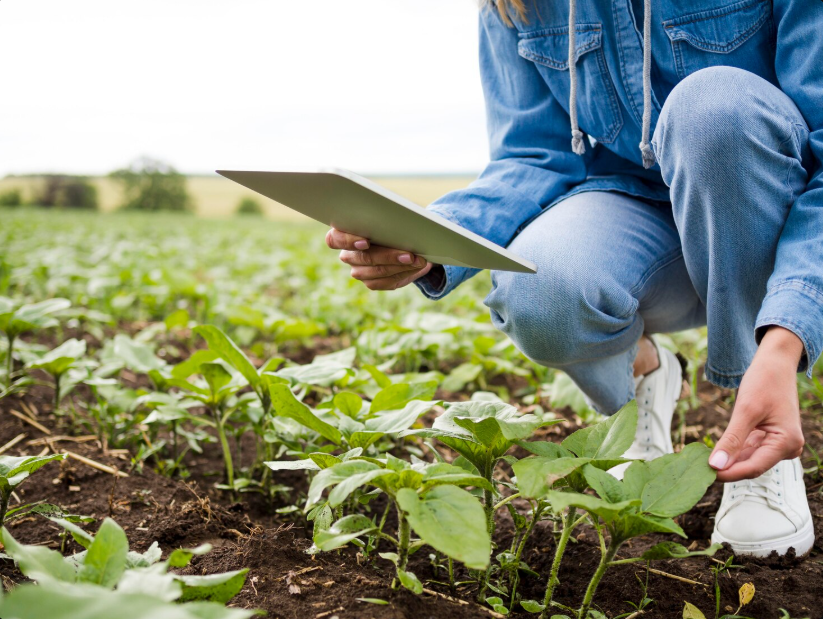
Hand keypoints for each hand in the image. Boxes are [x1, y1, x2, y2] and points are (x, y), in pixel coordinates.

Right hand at [325, 228, 433, 290]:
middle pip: (362, 258)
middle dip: (388, 256)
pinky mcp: (371, 282)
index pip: (334, 239)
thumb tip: (400, 220)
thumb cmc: (391, 225)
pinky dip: (403, 274)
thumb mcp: (388, 218)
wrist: (403, 244)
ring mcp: (358, 270)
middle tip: (408, 254)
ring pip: (375, 272)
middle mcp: (348, 254)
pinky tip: (415, 267)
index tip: (366, 241)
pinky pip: (385, 282)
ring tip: (418, 261)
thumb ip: (386, 219)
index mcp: (343, 234)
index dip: (347, 241)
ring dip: (399, 266)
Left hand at [709, 327, 804, 481]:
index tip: (705, 474)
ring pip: (748, 459)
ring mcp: (778, 444)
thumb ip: (732, 439)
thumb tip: (716, 465)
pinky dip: (732, 450)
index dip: (729, 473)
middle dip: (726, 467)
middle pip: (751, 465)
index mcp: (787, 443)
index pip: (754, 468)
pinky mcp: (769, 439)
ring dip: (728, 460)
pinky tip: (715, 452)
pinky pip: (748, 450)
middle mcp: (786, 448)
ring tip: (702, 462)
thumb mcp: (745, 410)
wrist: (775, 364)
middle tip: (698, 469)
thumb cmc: (765, 381)